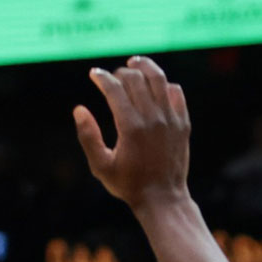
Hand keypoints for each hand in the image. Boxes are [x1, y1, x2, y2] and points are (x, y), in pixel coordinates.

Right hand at [73, 56, 191, 209]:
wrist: (163, 198)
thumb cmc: (128, 184)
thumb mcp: (100, 166)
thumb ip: (87, 137)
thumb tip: (79, 109)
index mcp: (130, 127)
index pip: (114, 88)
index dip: (102, 77)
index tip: (94, 74)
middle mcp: (153, 119)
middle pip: (136, 79)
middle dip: (120, 72)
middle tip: (112, 76)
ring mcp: (171, 120)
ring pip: (159, 80)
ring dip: (145, 67)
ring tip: (135, 62)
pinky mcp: (183, 124)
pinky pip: (176, 93)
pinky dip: (164, 84)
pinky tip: (155, 85)